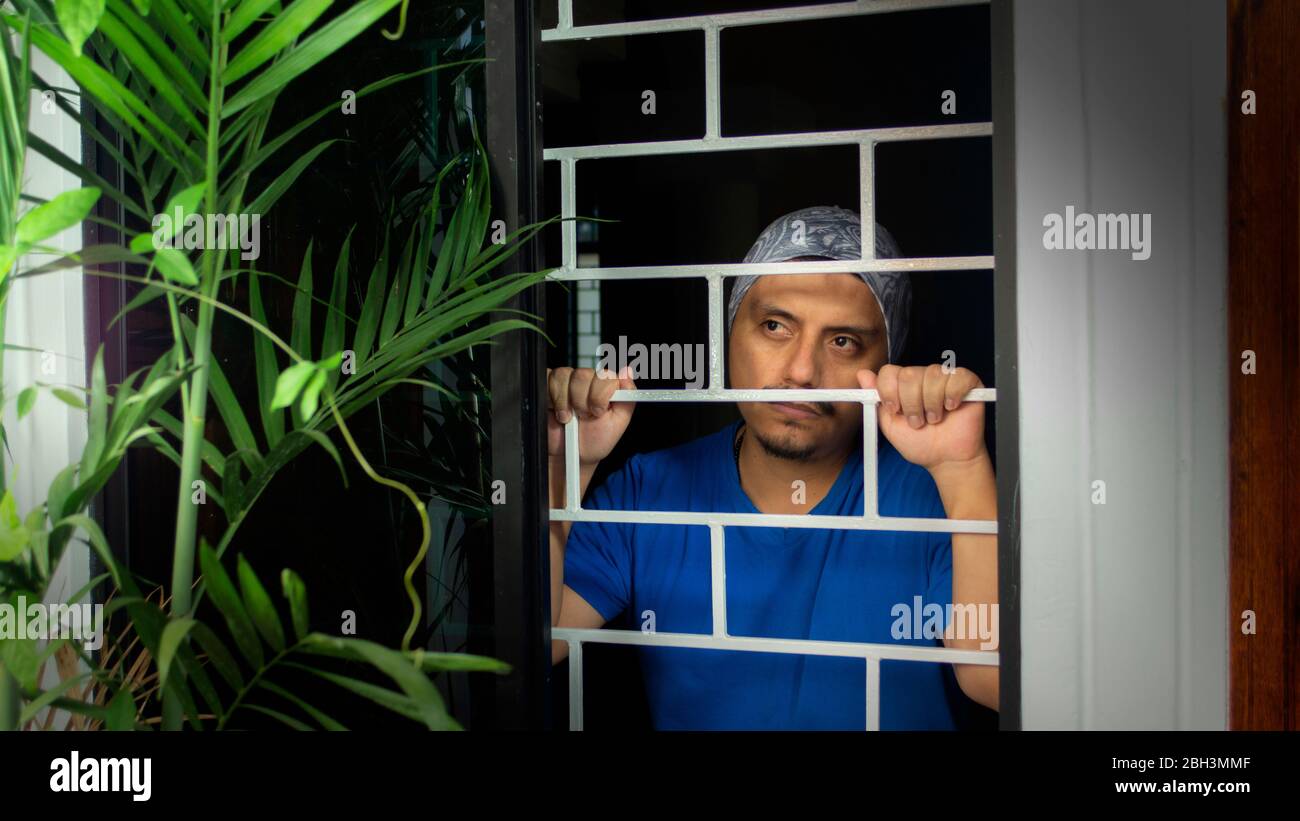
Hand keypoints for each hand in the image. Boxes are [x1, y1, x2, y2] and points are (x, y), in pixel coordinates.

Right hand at [546, 365, 635, 466]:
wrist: (572, 456)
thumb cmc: (595, 440)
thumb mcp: (618, 423)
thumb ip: (627, 398)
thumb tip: (627, 372)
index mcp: (604, 385)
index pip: (605, 374)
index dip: (600, 393)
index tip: (598, 412)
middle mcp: (585, 380)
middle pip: (583, 374)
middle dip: (582, 400)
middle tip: (583, 417)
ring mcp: (565, 381)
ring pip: (564, 375)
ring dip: (566, 401)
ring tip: (569, 418)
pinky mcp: (546, 385)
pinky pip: (547, 379)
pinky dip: (552, 398)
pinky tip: (556, 412)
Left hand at [856, 364, 986, 470]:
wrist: (947, 459)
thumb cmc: (921, 444)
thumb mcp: (891, 426)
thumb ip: (877, 400)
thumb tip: (862, 374)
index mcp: (903, 386)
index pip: (889, 371)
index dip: (890, 391)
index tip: (895, 410)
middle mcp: (922, 378)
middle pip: (909, 374)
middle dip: (911, 403)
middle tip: (918, 421)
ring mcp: (944, 378)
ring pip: (932, 375)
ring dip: (931, 404)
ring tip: (935, 419)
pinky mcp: (967, 382)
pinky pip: (957, 376)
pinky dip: (952, 394)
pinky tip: (951, 407)